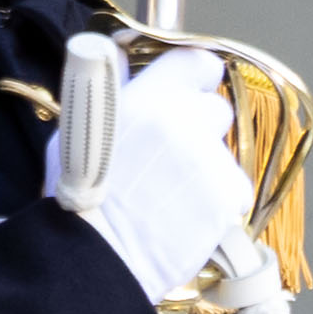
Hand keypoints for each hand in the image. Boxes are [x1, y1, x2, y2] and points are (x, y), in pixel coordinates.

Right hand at [58, 42, 265, 309]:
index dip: (194, 76)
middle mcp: (186, 122)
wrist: (100, 255)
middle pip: (215, 109)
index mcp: (149, 98)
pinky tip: (187, 216)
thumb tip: (119, 58)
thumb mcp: (79, 129)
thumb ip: (111, 91)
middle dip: (199, 128)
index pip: (197, 61)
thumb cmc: (78, 196)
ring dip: (207, 170)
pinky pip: (234, 191)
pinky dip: (218, 203)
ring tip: (172, 196)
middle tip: (171, 156)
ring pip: (224, 154)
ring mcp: (212, 160)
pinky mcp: (228, 197)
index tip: (187, 90)